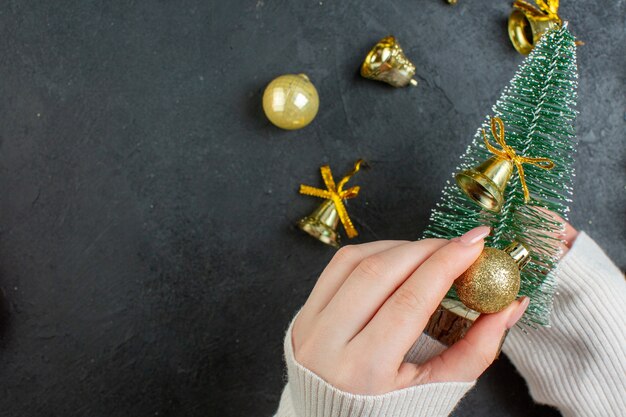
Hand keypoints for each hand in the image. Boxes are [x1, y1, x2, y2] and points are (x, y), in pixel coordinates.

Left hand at [291, 226, 529, 394]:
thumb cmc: (389, 413)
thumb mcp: (436, 391)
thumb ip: (477, 349)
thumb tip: (512, 304)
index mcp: (364, 371)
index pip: (410, 301)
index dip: (446, 264)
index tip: (477, 243)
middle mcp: (328, 344)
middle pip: (381, 272)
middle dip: (427, 249)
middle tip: (461, 245)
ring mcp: (309, 325)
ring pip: (355, 260)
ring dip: (400, 247)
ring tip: (432, 253)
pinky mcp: (303, 312)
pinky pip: (337, 265)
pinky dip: (372, 252)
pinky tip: (398, 257)